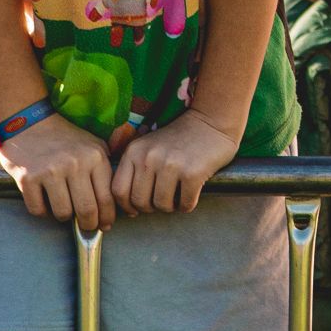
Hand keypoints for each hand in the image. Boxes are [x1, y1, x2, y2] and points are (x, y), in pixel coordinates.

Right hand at [0, 113, 116, 231]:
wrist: (29, 122)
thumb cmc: (65, 139)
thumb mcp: (93, 145)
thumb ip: (106, 169)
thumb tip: (115, 206)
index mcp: (95, 157)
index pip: (107, 197)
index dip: (107, 217)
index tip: (105, 225)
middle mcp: (75, 164)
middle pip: (87, 210)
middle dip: (89, 224)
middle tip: (88, 228)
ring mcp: (50, 171)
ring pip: (63, 213)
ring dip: (64, 217)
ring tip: (64, 209)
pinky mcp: (28, 178)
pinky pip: (38, 210)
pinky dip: (43, 212)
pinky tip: (45, 202)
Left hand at [113, 110, 239, 215]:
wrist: (212, 121)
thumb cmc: (180, 138)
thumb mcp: (149, 145)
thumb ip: (136, 168)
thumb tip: (130, 207)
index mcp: (134, 151)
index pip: (118, 190)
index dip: (126, 206)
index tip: (136, 210)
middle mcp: (149, 157)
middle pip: (140, 201)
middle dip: (151, 207)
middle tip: (162, 202)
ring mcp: (171, 165)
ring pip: (162, 205)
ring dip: (171, 207)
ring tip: (177, 197)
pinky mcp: (192, 173)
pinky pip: (185, 204)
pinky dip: (188, 205)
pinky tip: (191, 195)